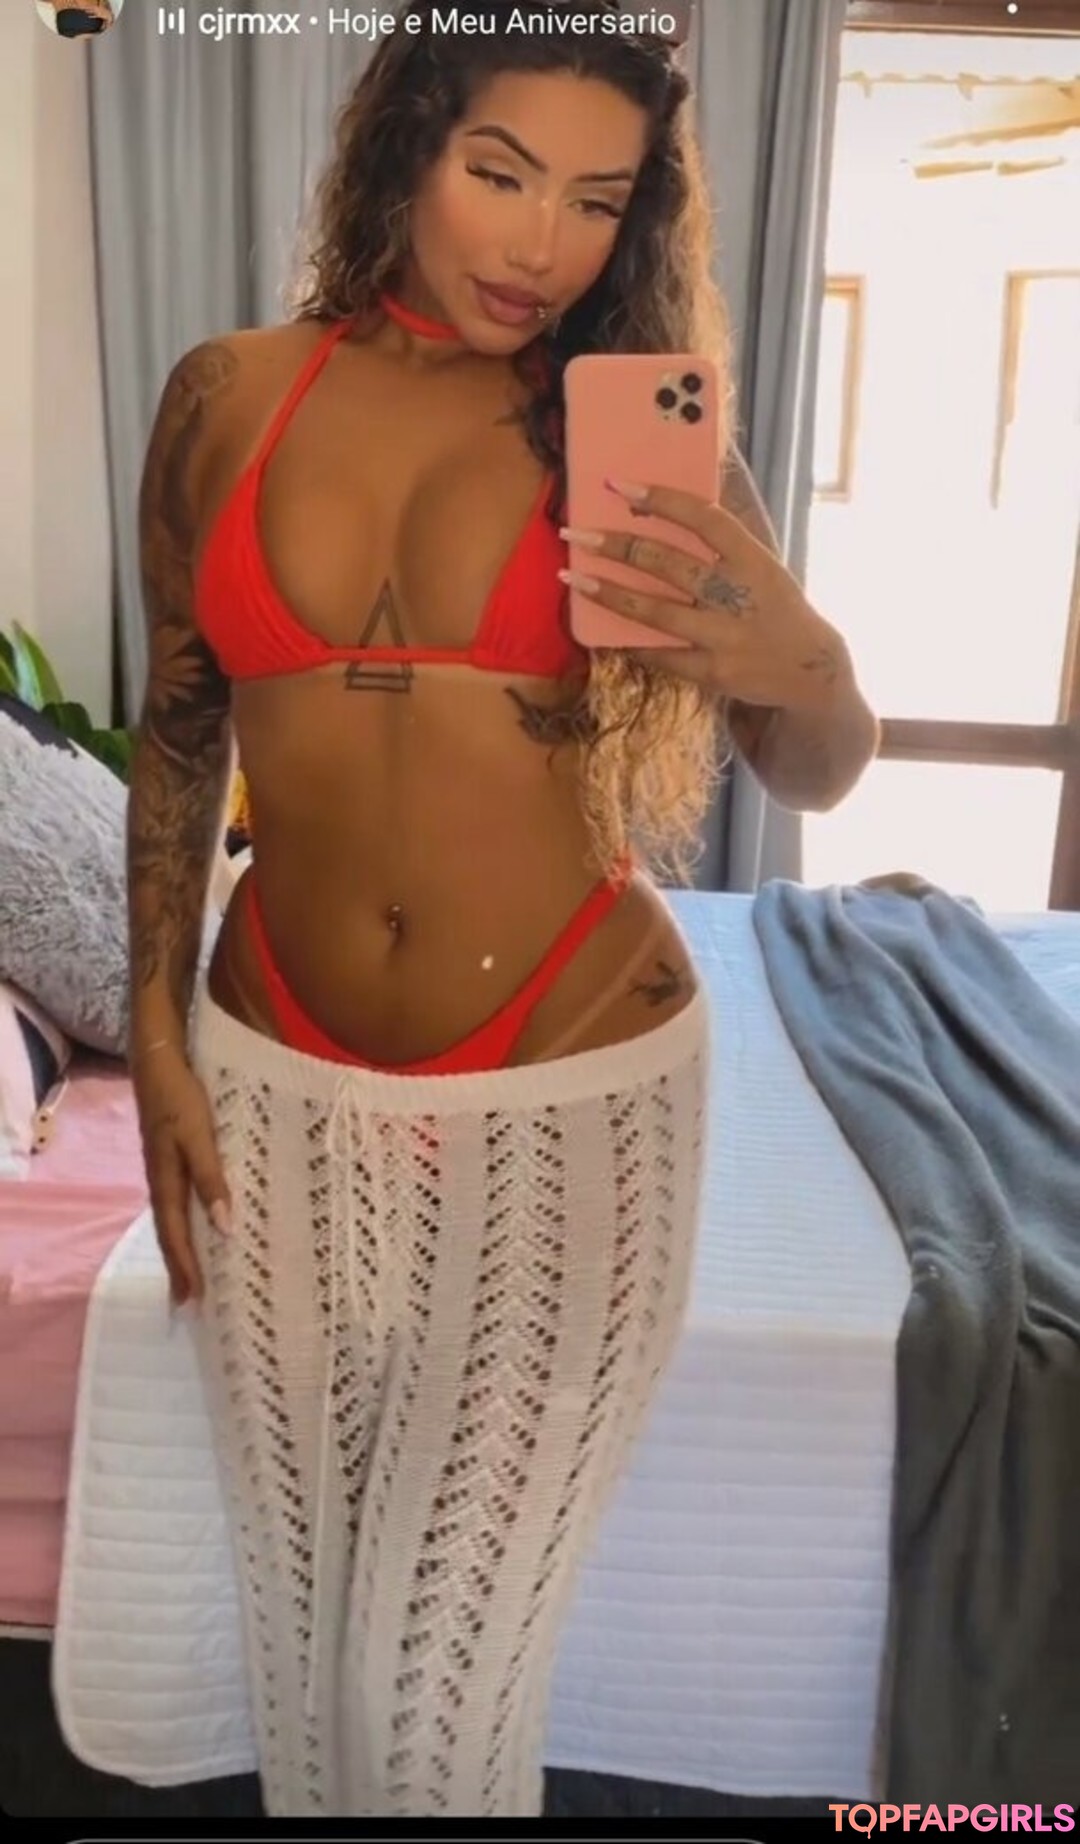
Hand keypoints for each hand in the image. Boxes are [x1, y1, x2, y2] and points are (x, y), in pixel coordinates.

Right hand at [133, 1045, 230, 1308]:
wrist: (159, 1062)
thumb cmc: (181, 1099)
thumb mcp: (198, 1138)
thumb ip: (210, 1179)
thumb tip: (224, 1227)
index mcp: (165, 1182)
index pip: (175, 1235)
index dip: (184, 1268)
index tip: (192, 1301)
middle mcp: (162, 1181)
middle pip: (171, 1233)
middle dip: (180, 1267)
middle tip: (190, 1302)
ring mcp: (165, 1169)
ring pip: (175, 1218)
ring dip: (184, 1248)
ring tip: (195, 1275)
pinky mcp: (173, 1156)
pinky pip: (181, 1200)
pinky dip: (189, 1222)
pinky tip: (203, 1225)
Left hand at [560, 479, 853, 713]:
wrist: (809, 672)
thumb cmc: (774, 607)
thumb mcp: (763, 565)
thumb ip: (724, 539)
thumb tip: (673, 499)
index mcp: (753, 559)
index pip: (705, 519)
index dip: (662, 500)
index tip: (620, 485)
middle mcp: (738, 595)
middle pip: (668, 564)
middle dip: (617, 545)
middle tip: (577, 533)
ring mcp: (725, 636)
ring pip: (655, 611)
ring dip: (609, 593)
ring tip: (574, 577)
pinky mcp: (713, 673)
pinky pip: (661, 655)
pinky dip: (631, 642)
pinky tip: (601, 631)